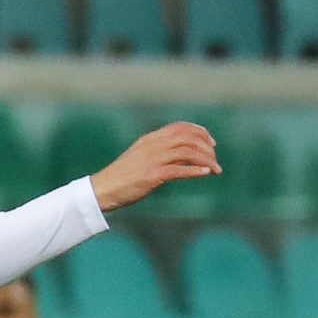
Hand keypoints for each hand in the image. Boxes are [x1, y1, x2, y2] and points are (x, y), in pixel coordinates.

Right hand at [91, 122, 219, 212]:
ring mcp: (153, 160)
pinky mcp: (152, 175)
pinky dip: (196, 171)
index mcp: (150, 139)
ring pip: (188, 153)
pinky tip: (206, 173)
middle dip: (207, 148)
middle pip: (189, 138)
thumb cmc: (121, 177)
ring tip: (216, 170)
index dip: (200, 132)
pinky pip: (180, 170)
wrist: (101, 190)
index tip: (211, 143)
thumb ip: (160, 153)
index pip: (180, 127)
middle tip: (215, 160)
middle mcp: (153, 146)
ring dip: (206, 160)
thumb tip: (185, 157)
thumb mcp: (140, 158)